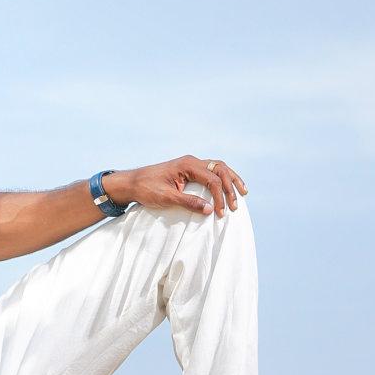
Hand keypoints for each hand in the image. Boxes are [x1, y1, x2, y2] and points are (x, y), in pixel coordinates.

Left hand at [108, 156, 245, 215]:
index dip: (220, 197)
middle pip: (220, 169)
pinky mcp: (189, 171)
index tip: (221, 213)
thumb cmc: (146, 189)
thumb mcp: (166, 198)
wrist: (131, 183)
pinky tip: (228, 189)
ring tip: (243, 192)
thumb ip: (189, 202)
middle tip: (236, 204)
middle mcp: (191, 162)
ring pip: (218, 168)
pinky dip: (222, 180)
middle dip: (231, 186)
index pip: (212, 179)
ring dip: (230, 180)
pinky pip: (211, 172)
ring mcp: (191, 165)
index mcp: (187, 165)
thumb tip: (210, 210)